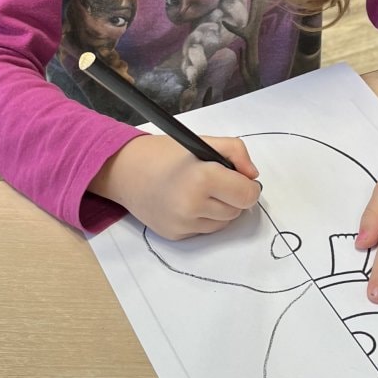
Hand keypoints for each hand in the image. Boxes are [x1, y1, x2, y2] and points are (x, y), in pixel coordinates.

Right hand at [91, 133, 260, 238]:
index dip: (248, 185)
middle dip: (233, 196)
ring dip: (220, 209)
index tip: (239, 177)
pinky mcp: (175, 235)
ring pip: (223, 223)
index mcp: (202, 179)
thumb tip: (252, 176)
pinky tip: (188, 202)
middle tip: (216, 180)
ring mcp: (183, 224)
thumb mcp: (202, 141)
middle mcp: (192, 206)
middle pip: (237, 211)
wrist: (125, 171)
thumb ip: (235, 152)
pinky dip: (203, 218)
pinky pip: (205, 230)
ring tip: (201, 190)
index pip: (247, 195)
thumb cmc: (165, 154)